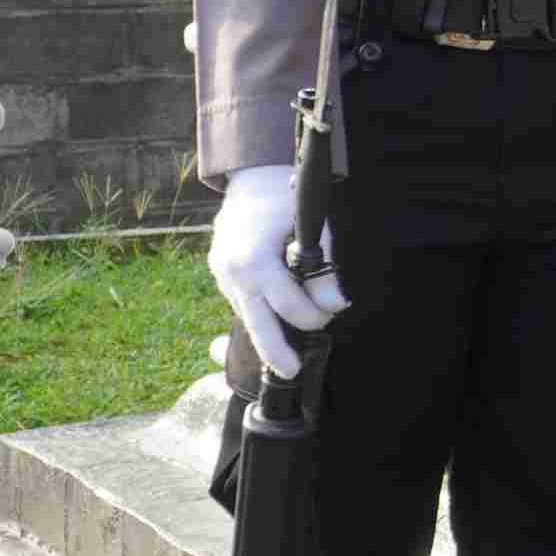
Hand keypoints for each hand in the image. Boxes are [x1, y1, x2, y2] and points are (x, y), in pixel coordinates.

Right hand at [207, 165, 348, 378]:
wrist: (251, 182)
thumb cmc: (286, 202)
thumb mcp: (313, 229)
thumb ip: (324, 269)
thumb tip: (336, 305)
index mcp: (254, 260)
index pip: (289, 305)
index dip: (314, 315)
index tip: (329, 314)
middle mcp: (233, 272)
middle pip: (257, 324)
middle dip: (275, 352)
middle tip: (292, 372)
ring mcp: (221, 276)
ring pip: (248, 316)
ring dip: (269, 329)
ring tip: (286, 347)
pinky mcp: (219, 277)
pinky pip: (242, 303)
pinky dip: (260, 310)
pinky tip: (274, 313)